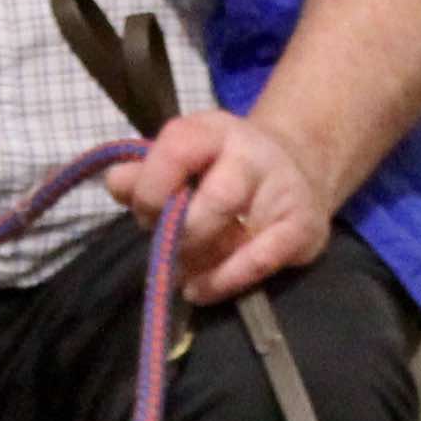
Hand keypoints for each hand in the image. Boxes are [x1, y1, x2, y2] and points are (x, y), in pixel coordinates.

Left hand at [103, 110, 332, 302]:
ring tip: (184, 271)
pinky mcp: (302, 229)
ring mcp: (283, 190)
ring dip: (197, 257)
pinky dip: (223, 281)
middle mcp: (254, 153)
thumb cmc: (224, 170)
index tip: (147, 214)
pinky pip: (258, 262)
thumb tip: (117, 183)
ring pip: (231, 231)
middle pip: (214, 196)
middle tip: (167, 248)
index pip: (179, 146)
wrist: (299, 171)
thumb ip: (145, 173)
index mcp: (215, 131)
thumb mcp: (185, 160)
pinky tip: (201, 289)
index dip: (152, 187)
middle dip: (179, 232)